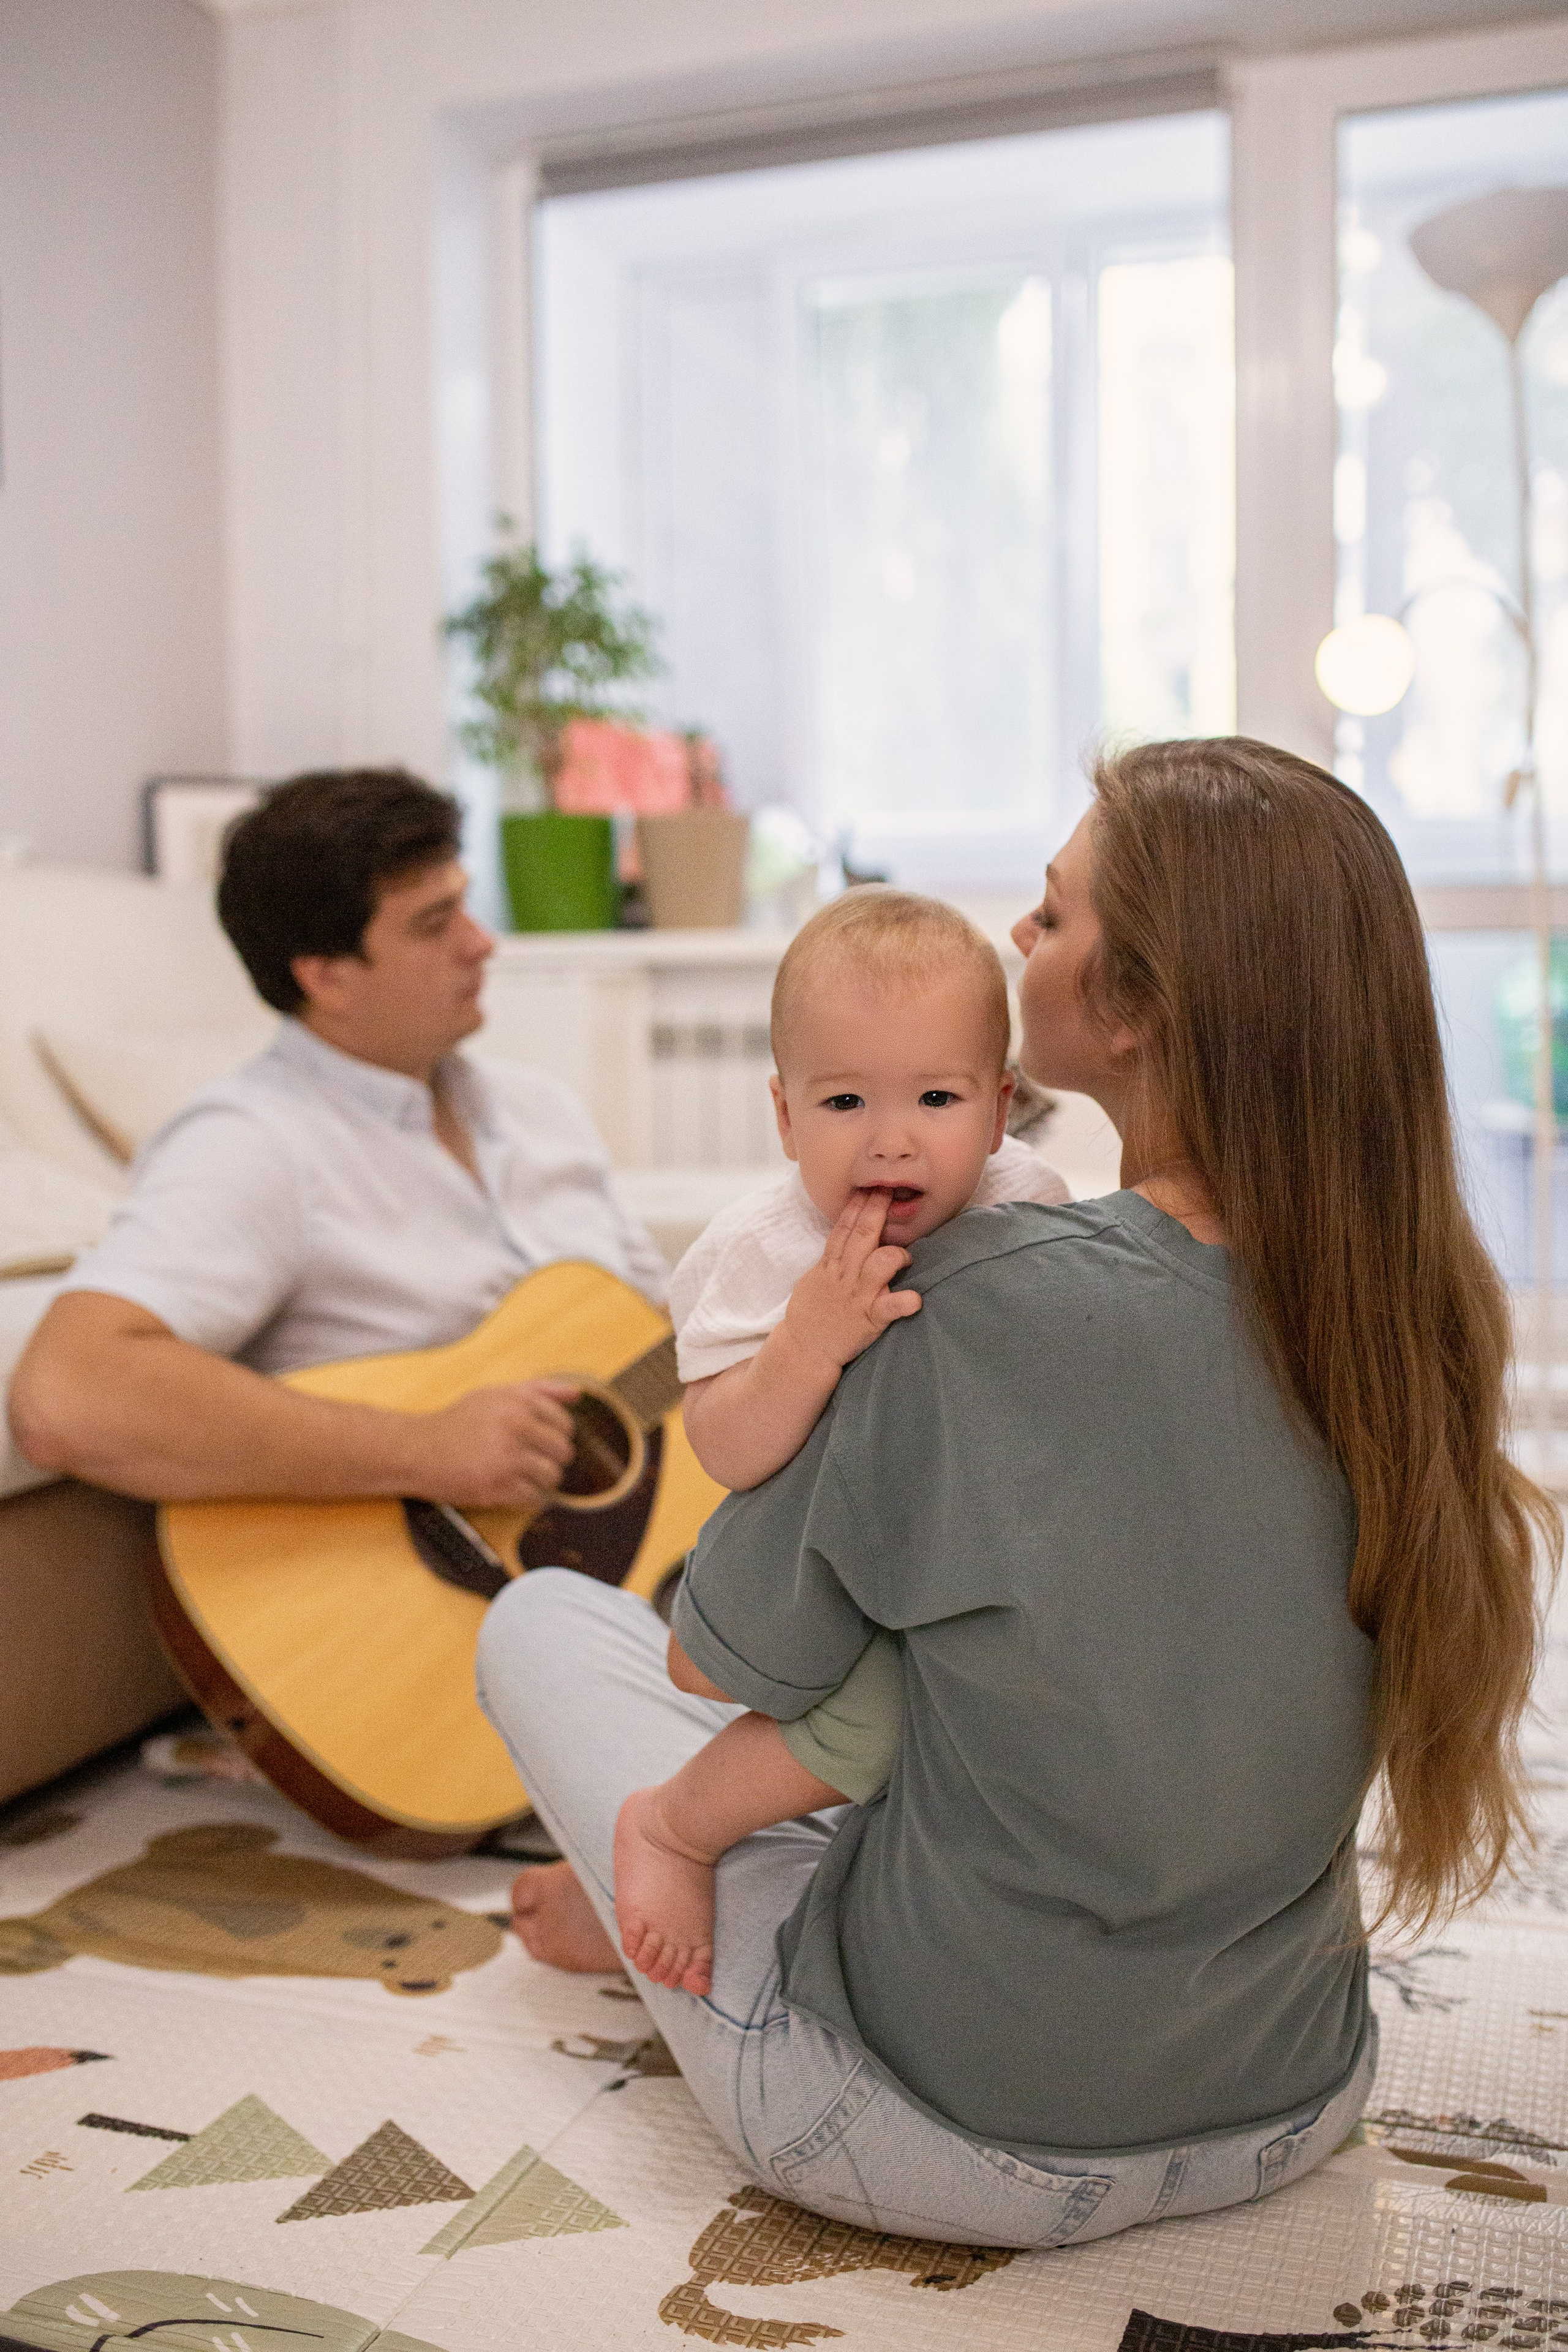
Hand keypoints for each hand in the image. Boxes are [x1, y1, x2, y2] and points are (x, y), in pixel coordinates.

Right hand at [404, 1378, 579, 1510]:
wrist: (418, 1450)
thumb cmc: (459, 1422)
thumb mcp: (496, 1394)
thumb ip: (540, 1390)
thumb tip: (577, 1393)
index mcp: (519, 1401)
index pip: (565, 1424)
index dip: (554, 1436)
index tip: (536, 1441)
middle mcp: (515, 1426)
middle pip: (563, 1452)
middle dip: (549, 1459)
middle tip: (526, 1460)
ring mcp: (507, 1458)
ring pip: (552, 1477)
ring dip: (539, 1481)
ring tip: (517, 1475)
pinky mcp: (497, 1487)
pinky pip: (535, 1498)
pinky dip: (526, 1498)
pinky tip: (508, 1488)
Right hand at [781, 1190, 921, 1377]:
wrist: (804, 1349)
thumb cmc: (812, 1312)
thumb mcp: (817, 1277)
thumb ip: (834, 1256)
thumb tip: (848, 1233)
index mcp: (831, 1264)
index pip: (844, 1227)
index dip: (857, 1205)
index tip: (869, 1185)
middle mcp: (845, 1275)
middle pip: (863, 1235)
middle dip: (877, 1211)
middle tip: (890, 1190)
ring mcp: (858, 1296)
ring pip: (878, 1263)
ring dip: (896, 1254)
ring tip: (905, 1256)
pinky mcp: (869, 1319)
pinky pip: (889, 1307)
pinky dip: (904, 1302)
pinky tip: (917, 1299)